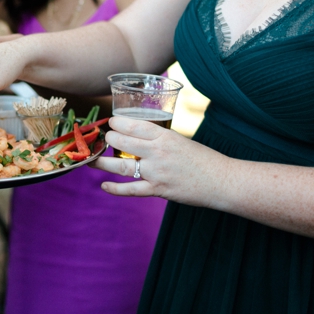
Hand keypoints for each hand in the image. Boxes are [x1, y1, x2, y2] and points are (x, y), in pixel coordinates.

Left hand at [90, 115, 230, 207]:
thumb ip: (159, 139)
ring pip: (121, 165)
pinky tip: (104, 186)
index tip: (110, 123)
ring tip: (91, 160)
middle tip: (104, 139)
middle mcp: (157, 152)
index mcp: (164, 136)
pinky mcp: (158, 190)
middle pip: (122, 142)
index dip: (117, 123)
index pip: (132, 124)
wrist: (222, 181)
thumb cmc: (203, 159)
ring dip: (103, 162)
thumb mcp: (180, 140)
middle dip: (109, 139)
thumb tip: (136, 136)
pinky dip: (115, 189)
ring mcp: (156, 172)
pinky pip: (131, 190)